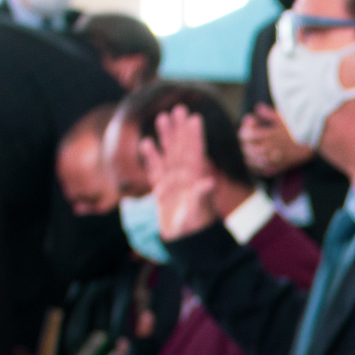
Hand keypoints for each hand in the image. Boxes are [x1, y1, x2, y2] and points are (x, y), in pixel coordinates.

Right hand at [142, 105, 219, 239]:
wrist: (186, 245)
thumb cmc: (196, 230)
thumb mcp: (200, 213)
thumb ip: (202, 196)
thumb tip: (208, 182)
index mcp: (197, 179)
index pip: (196, 152)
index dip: (195, 135)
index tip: (194, 118)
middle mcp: (186, 178)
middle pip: (182, 148)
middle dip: (180, 129)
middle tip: (178, 109)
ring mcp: (174, 183)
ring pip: (168, 155)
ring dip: (166, 137)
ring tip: (162, 118)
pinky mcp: (162, 192)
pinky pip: (155, 170)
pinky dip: (151, 157)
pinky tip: (146, 143)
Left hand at [239, 104, 314, 177]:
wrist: (317, 140)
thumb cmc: (300, 126)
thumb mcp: (284, 117)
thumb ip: (268, 113)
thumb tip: (257, 108)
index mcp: (270, 134)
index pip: (248, 135)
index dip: (244, 132)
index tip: (250, 128)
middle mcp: (271, 147)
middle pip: (249, 149)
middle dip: (246, 144)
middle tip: (248, 140)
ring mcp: (277, 158)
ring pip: (255, 161)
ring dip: (250, 156)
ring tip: (251, 151)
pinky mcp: (283, 165)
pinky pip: (266, 170)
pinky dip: (259, 168)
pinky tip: (259, 163)